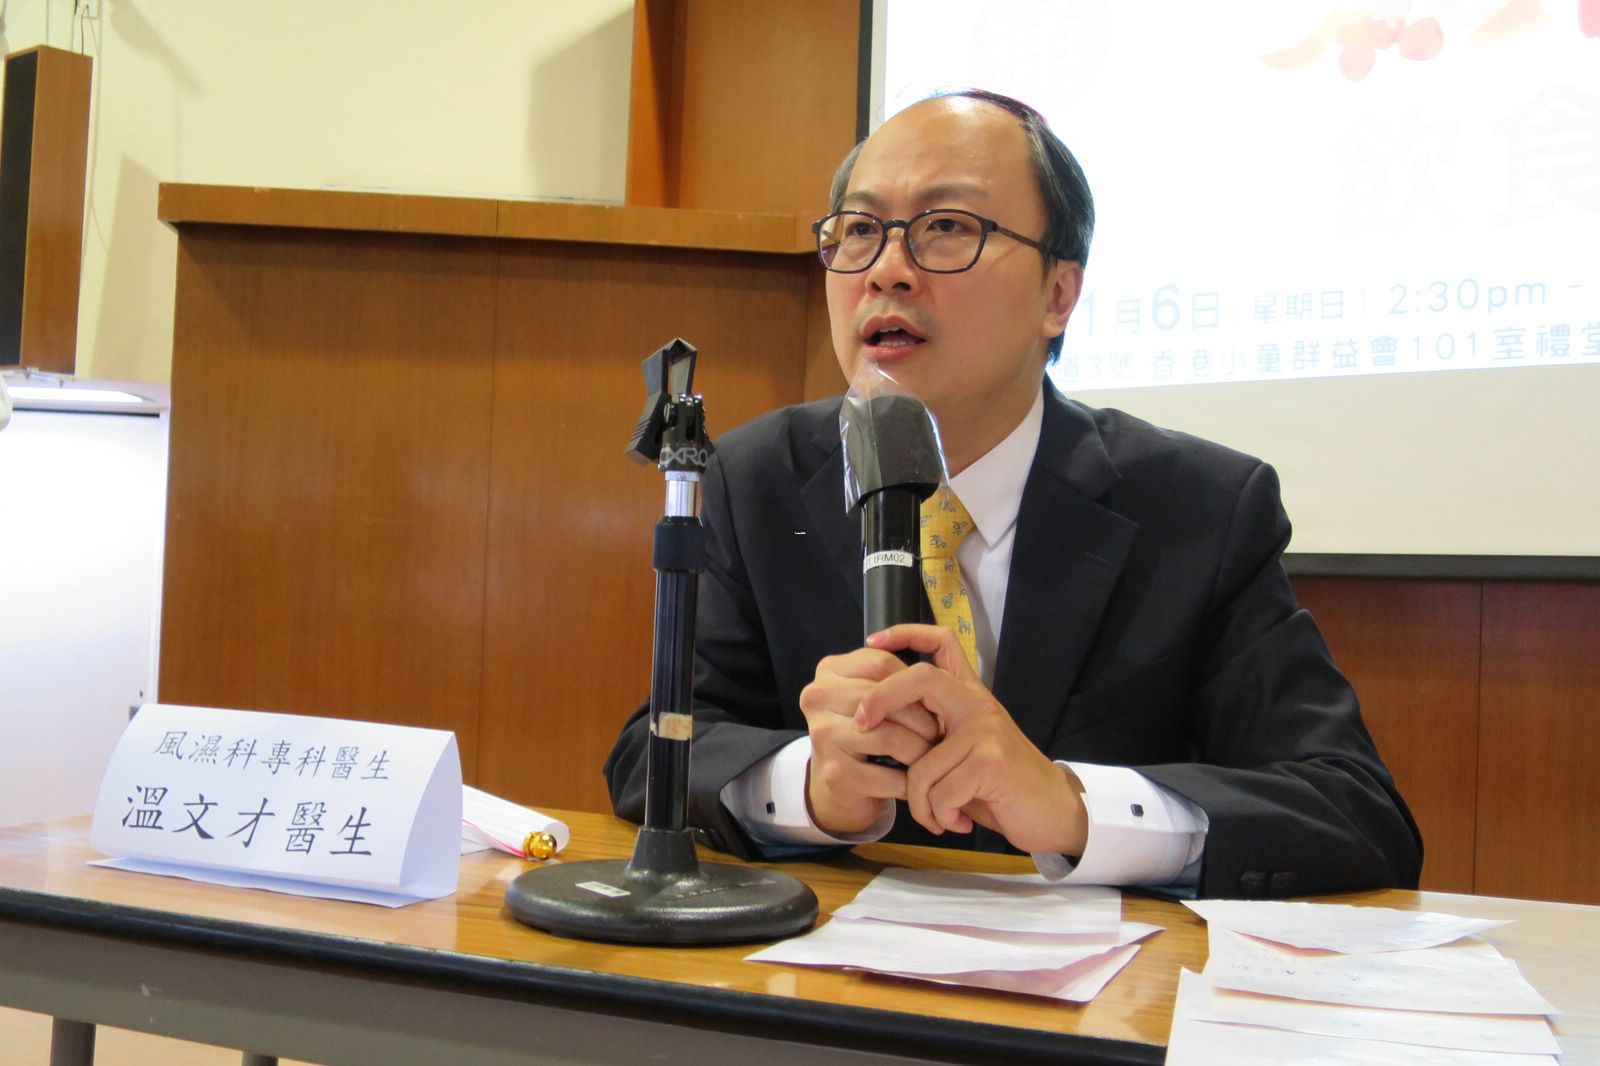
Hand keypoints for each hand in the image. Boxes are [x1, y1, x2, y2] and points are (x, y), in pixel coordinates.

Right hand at [797, 646, 941, 833]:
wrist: (840, 788)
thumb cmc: (867, 735)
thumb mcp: (876, 696)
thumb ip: (894, 675)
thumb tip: (935, 673)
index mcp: (829, 670)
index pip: (881, 662)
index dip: (914, 682)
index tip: (932, 700)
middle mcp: (817, 697)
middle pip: (887, 699)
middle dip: (922, 719)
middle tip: (940, 734)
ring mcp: (822, 735)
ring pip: (891, 737)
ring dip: (920, 752)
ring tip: (931, 758)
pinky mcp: (834, 773)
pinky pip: (888, 775)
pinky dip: (909, 782)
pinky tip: (914, 783)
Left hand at [857, 624, 1089, 855]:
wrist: (1051, 811)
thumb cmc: (999, 786)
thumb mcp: (965, 751)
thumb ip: (934, 733)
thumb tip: (875, 726)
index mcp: (969, 697)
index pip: (942, 643)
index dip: (906, 633)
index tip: (873, 642)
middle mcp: (977, 705)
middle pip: (921, 679)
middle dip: (881, 699)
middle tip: (861, 725)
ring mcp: (986, 731)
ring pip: (921, 765)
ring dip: (921, 804)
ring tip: (937, 816)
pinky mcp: (991, 762)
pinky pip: (940, 793)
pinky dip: (940, 816)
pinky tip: (957, 822)